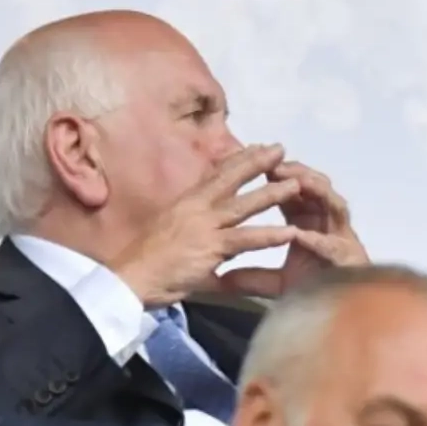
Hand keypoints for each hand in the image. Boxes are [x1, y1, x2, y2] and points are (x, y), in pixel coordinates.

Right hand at [109, 144, 301, 306]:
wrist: (130, 279)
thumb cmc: (147, 261)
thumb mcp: (170, 232)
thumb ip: (192, 225)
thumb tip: (206, 222)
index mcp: (186, 203)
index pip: (215, 174)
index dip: (237, 159)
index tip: (256, 146)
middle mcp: (195, 208)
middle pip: (230, 179)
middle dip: (257, 162)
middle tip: (280, 149)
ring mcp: (204, 227)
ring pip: (244, 206)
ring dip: (271, 194)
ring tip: (296, 185)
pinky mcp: (210, 249)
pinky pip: (245, 240)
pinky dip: (269, 236)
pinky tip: (290, 233)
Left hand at [219, 156, 368, 296]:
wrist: (343, 313)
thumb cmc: (315, 291)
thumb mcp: (276, 283)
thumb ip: (252, 277)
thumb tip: (221, 278)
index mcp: (306, 221)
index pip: (290, 190)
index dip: (274, 176)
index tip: (252, 164)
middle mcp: (325, 221)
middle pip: (312, 186)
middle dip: (294, 172)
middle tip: (272, 163)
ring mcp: (340, 235)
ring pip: (331, 202)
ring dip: (314, 192)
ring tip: (295, 183)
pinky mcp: (350, 256)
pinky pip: (333, 244)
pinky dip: (317, 239)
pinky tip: (301, 236)